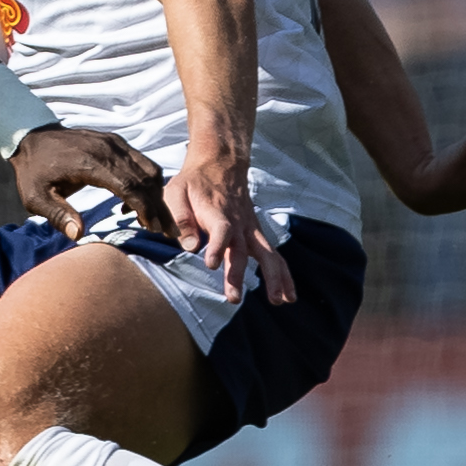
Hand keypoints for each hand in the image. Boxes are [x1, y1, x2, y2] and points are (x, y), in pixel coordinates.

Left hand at [13, 125, 177, 244]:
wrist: (31, 137)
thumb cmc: (34, 171)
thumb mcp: (36, 197)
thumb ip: (57, 214)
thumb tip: (78, 235)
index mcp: (90, 162)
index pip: (128, 185)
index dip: (144, 208)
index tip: (153, 228)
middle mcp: (107, 149)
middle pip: (144, 179)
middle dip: (159, 207)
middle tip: (169, 231)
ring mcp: (114, 143)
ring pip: (148, 169)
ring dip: (156, 195)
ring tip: (156, 220)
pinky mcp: (116, 142)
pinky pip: (141, 162)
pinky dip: (147, 182)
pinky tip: (136, 202)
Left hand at [162, 148, 291, 305]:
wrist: (220, 164)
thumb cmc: (193, 183)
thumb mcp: (176, 192)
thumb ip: (180, 218)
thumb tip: (190, 248)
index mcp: (217, 214)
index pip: (221, 231)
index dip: (217, 247)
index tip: (211, 264)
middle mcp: (238, 224)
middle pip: (241, 251)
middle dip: (238, 275)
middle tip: (234, 298)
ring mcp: (251, 230)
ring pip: (267, 255)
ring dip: (274, 278)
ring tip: (279, 301)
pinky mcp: (257, 235)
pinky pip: (274, 256)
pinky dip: (284, 275)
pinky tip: (289, 295)